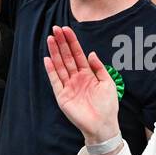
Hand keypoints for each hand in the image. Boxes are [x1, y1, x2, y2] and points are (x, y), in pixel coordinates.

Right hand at [43, 26, 120, 144]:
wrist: (103, 125)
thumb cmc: (107, 106)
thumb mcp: (108, 83)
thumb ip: (99, 67)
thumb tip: (91, 53)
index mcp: (87, 74)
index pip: (78, 54)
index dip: (72, 42)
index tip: (66, 29)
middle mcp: (76, 78)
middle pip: (67, 57)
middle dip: (61, 43)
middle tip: (56, 29)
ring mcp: (68, 86)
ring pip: (60, 66)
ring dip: (54, 53)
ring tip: (50, 39)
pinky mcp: (62, 96)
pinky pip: (55, 81)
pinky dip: (51, 71)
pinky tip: (47, 59)